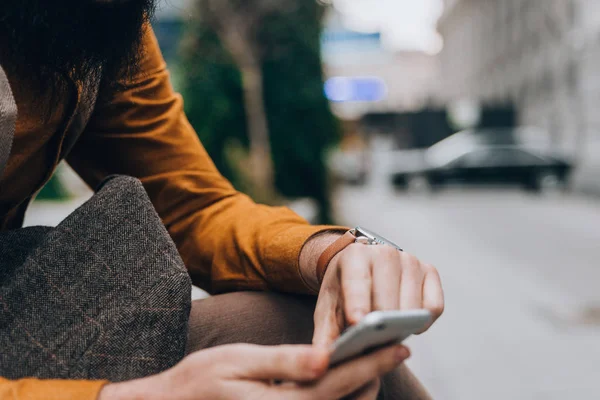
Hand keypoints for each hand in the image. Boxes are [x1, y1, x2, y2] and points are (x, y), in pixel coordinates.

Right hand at [98, 343, 409, 399]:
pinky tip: (344, 382)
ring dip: (363, 390)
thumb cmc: (199, 382)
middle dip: (375, 376)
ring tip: (376, 363)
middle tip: (394, 348)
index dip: (373, 362)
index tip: (399, 344)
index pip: (341, 381)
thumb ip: (284, 361)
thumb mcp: (238, 362)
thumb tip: (326, 356)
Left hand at [311, 239, 443, 346]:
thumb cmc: (342, 292)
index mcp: (354, 256)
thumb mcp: (327, 311)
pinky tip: (406, 324)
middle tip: (372, 344)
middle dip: (381, 328)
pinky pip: (434, 307)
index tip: (358, 323)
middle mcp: (385, 253)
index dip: (358, 304)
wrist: (358, 269)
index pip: (358, 282)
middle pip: (388, 302)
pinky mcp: (429, 270)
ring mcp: (410, 260)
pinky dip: (422, 322)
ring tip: (386, 334)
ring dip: (401, 328)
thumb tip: (324, 361)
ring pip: (413, 308)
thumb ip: (324, 336)